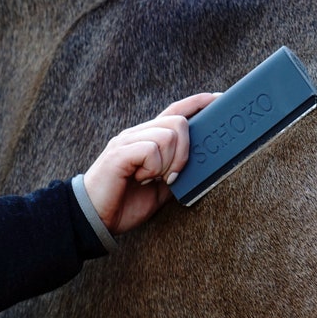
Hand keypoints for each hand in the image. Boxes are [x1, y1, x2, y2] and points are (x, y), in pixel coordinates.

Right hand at [82, 93, 217, 234]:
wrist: (96, 219)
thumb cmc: (127, 202)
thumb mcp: (162, 186)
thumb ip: (177, 169)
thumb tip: (202, 161)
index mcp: (148, 138)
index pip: (176, 110)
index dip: (198, 103)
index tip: (220, 98)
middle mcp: (138, 133)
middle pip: (179, 122)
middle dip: (184, 152)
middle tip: (171, 176)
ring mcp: (127, 140)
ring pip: (168, 136)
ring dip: (168, 163)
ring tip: (151, 179)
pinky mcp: (119, 152)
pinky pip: (151, 150)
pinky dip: (153, 168)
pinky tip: (141, 179)